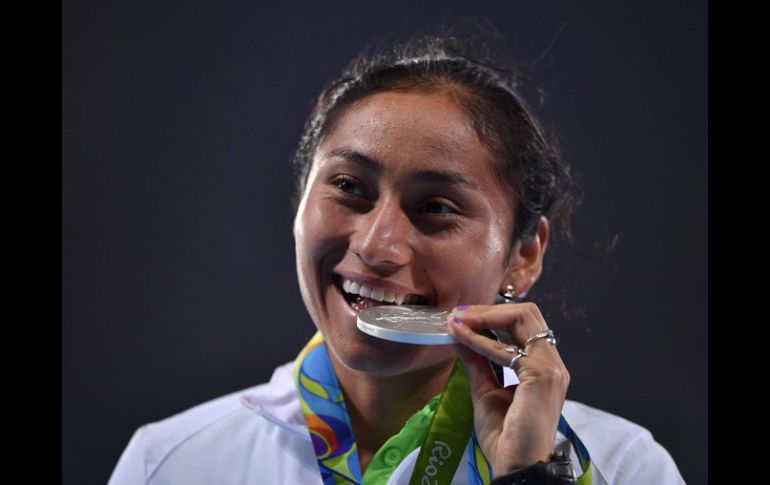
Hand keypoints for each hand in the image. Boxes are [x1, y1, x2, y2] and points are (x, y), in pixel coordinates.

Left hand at [446, 303, 569, 475]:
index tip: (462, 317)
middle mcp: (552, 363)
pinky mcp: (542, 375)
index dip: (492, 316)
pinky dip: (480, 340)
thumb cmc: (505, 437)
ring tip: (457, 319)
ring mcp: (551, 367)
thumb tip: (460, 336)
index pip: (523, 324)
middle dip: (489, 310)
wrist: (517, 465)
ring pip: (522, 319)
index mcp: (542, 366)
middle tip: (459, 313)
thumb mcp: (485, 390)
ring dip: (484, 317)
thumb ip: (477, 362)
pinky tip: (461, 338)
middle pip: (527, 314)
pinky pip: (506, 349)